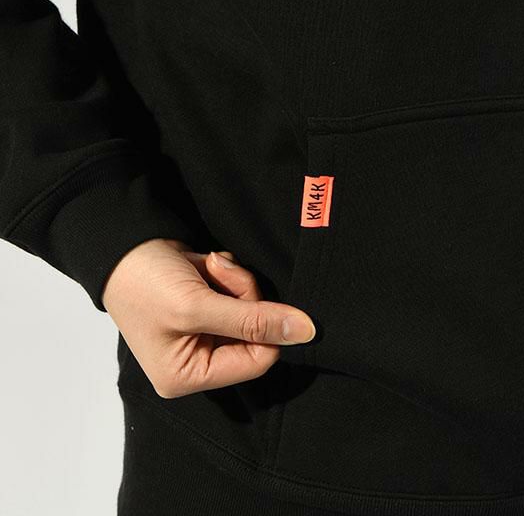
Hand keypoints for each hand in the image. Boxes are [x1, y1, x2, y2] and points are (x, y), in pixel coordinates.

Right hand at [101, 238, 314, 396]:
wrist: (122, 243)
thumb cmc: (144, 283)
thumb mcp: (196, 306)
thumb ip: (253, 320)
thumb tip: (306, 332)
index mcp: (188, 375)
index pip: (257, 361)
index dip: (264, 327)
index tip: (253, 297)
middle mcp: (198, 359)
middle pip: (256, 333)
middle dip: (245, 297)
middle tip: (221, 272)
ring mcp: (205, 332)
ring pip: (252, 310)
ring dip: (237, 281)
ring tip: (210, 265)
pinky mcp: (210, 307)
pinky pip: (241, 294)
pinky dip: (230, 275)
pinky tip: (207, 264)